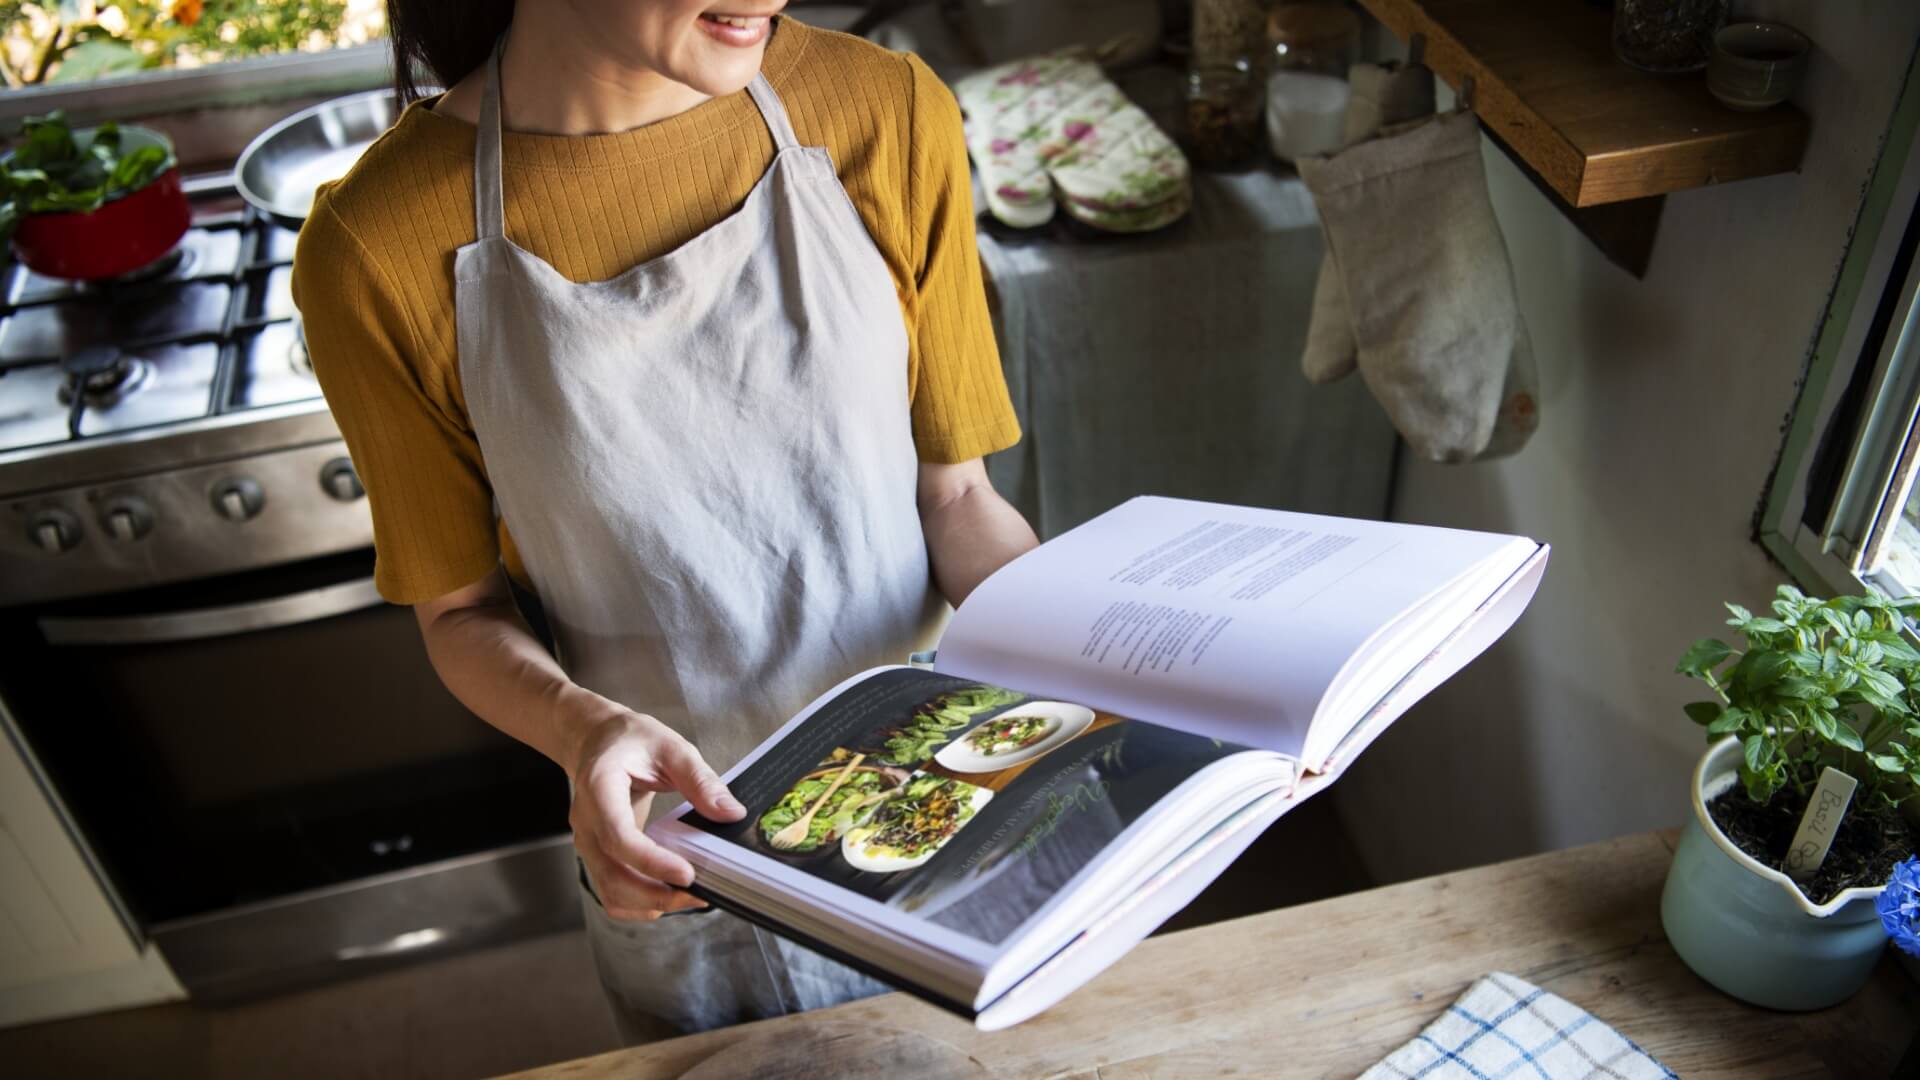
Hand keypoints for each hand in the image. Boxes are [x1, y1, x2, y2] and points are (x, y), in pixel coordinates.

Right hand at [566, 704, 746, 921]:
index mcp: (599, 787)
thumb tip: (731, 813)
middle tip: (699, 894)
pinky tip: (667, 894)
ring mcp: (587, 841)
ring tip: (689, 897)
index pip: (617, 835)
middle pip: (612, 874)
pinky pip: (610, 891)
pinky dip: (638, 902)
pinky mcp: (597, 854)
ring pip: (610, 890)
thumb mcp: (671, 747)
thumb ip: (700, 780)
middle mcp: (586, 820)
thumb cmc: (631, 740)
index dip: (651, 861)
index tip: (687, 873)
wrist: (598, 740)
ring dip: (649, 903)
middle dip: (656, 893)